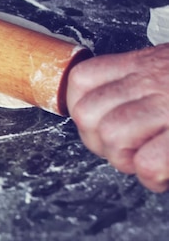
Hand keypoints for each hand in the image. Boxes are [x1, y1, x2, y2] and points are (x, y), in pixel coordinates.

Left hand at [67, 44, 168, 191]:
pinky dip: (152, 175)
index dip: (80, 107)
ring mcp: (167, 104)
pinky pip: (148, 162)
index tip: (96, 123)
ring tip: (146, 159)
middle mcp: (151, 81)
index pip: (82, 79)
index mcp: (143, 64)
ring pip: (111, 136)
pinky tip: (164, 173)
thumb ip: (139, 83)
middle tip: (125, 148)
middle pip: (87, 114)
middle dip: (97, 141)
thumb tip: (109, 108)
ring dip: (124, 159)